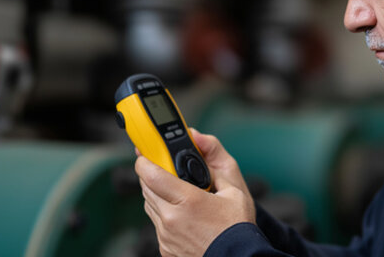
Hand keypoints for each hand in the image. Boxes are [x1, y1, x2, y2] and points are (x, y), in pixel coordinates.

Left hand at [135, 128, 255, 256]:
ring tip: (179, 193)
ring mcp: (166, 236)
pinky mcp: (165, 248)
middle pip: (146, 188)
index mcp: (188, 201)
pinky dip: (164, 215)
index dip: (144, 160)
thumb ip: (215, 159)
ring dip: (158, 195)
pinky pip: (157, 225)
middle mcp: (172, 220)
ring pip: (150, 206)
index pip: (151, 174)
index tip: (146, 153)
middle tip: (165, 169)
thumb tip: (198, 138)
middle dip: (152, 175)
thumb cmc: (238, 229)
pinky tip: (183, 214)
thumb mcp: (235, 189)